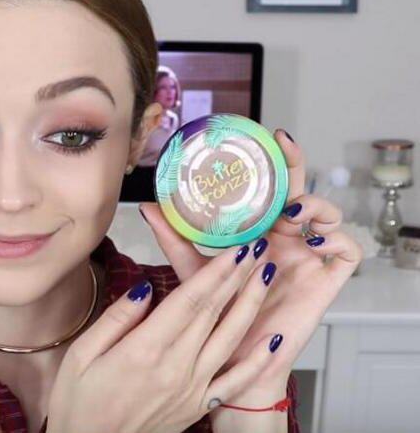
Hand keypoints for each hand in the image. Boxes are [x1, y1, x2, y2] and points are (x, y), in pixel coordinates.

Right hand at [46, 238, 286, 432]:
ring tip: (267, 277)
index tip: (235, 249)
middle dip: (238, 277)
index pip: (189, 300)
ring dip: (251, 305)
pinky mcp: (197, 405)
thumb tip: (146, 289)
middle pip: (213, 313)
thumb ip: (117, 319)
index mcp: (144, 349)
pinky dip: (257, 362)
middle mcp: (175, 367)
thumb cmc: (79, 401)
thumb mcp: (81, 354)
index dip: (216, 272)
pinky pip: (234, 381)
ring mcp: (191, 388)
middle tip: (257, 248)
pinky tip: (274, 341)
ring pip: (229, 339)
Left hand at [138, 128, 363, 399]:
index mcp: (260, 231)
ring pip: (328, 216)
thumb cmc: (216, 312)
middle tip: (283, 149)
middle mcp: (286, 239)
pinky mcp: (326, 279)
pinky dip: (339, 238)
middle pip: (301, 192)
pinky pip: (348, 251)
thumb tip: (148, 206)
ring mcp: (308, 257)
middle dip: (297, 167)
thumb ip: (175, 237)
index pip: (273, 189)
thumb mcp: (194, 269)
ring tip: (291, 212)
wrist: (232, 357)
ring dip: (315, 204)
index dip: (277, 162)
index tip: (269, 137)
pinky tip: (316, 238)